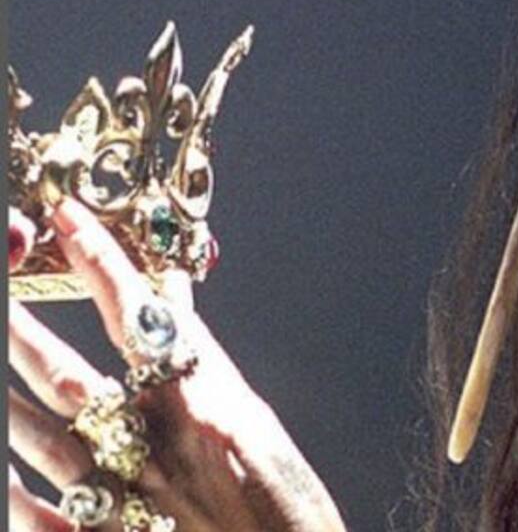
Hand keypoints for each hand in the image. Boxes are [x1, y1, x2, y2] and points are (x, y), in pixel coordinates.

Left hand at [8, 200, 346, 530]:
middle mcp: (159, 449)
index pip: (142, 319)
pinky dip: (12, 491)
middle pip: (72, 375)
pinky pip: (40, 517)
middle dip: (21, 326)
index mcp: (210, 411)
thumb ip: (209, 370)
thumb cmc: (288, 512)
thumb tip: (174, 308)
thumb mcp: (260, 427)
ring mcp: (127, 501)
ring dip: (5, 391)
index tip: (68, 217)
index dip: (101, 262)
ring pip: (42, 438)